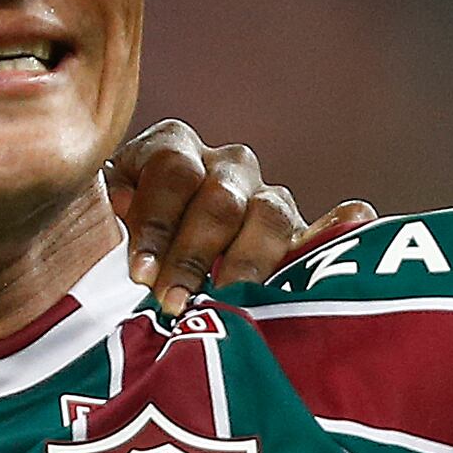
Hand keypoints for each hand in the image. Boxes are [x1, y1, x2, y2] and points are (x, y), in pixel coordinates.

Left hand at [105, 121, 371, 314]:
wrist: (134, 280)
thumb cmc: (103, 253)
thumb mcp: (94, 229)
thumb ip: (104, 219)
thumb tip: (115, 210)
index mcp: (169, 151)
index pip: (173, 171)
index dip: (157, 223)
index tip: (140, 274)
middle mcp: (222, 167)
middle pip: (221, 197)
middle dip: (194, 253)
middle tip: (174, 301)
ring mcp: (263, 199)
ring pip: (270, 213)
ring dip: (247, 261)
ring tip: (232, 297)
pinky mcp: (296, 238)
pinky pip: (330, 222)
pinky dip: (342, 224)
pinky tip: (357, 224)